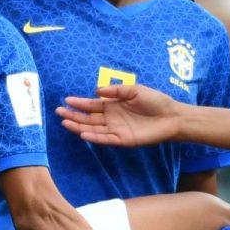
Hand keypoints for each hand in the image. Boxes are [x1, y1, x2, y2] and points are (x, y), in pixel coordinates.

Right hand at [57, 82, 185, 147]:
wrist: (172, 116)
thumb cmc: (155, 101)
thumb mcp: (134, 90)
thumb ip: (116, 90)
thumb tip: (96, 91)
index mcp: (113, 105)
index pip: (92, 105)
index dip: (79, 103)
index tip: (66, 100)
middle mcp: (112, 118)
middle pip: (89, 118)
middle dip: (73, 115)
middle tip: (58, 112)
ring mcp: (116, 130)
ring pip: (93, 129)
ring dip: (79, 126)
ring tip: (65, 122)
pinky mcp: (123, 140)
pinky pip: (105, 139)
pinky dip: (94, 137)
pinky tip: (83, 133)